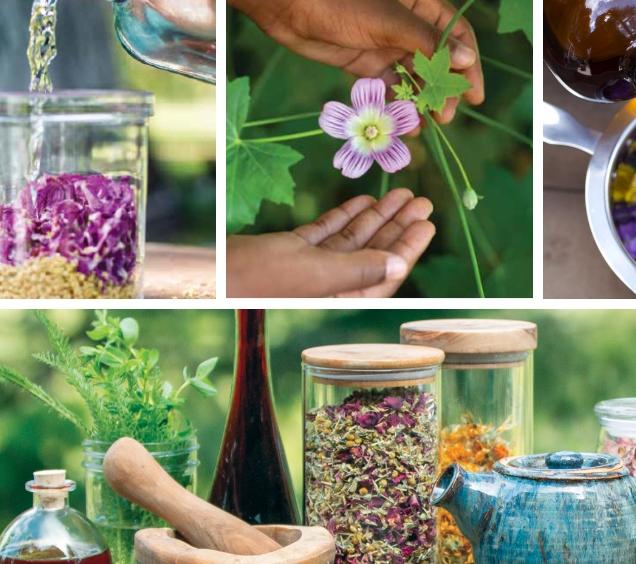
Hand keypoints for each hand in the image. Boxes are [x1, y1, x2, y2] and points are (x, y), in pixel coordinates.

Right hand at [227, 189, 435, 296]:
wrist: (208, 275)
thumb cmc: (259, 280)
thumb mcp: (316, 274)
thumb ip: (359, 271)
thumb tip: (399, 265)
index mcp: (339, 296)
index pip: (384, 272)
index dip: (407, 248)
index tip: (427, 224)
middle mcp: (329, 284)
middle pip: (373, 253)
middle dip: (398, 227)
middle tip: (422, 202)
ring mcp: (311, 266)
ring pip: (353, 239)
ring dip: (377, 217)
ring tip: (402, 194)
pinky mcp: (293, 250)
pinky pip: (328, 232)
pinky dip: (346, 216)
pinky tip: (365, 201)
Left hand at [230, 0, 483, 122]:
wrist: (287, 7)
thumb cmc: (341, 2)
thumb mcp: (389, 21)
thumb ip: (428, 42)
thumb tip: (466, 62)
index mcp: (420, 6)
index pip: (456, 36)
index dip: (468, 64)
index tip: (474, 95)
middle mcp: (407, 26)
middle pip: (437, 62)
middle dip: (443, 90)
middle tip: (445, 117)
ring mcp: (386, 45)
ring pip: (414, 77)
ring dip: (421, 101)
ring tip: (425, 125)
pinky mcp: (365, 63)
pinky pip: (389, 86)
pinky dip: (397, 104)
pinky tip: (404, 124)